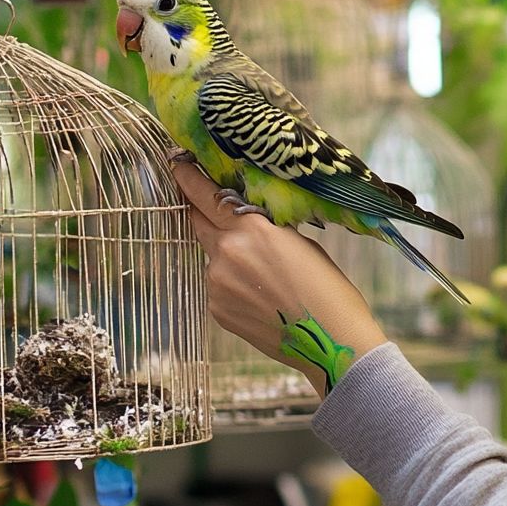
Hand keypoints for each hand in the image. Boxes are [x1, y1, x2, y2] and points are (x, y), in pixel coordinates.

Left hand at [171, 159, 387, 397]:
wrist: (330, 341)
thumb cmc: (327, 287)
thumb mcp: (299, 244)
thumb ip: (264, 230)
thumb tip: (245, 224)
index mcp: (251, 230)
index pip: (206, 195)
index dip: (188, 178)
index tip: (176, 164)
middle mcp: (226, 254)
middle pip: (198, 222)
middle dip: (203, 214)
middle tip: (211, 209)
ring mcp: (217, 284)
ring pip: (211, 257)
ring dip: (227, 257)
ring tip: (263, 275)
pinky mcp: (216, 310)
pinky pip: (217, 286)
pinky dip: (232, 285)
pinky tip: (260, 297)